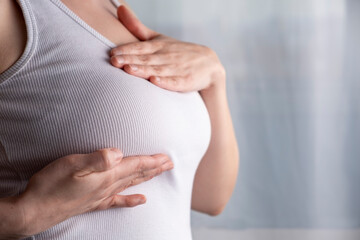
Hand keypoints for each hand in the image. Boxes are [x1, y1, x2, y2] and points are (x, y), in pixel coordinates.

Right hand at [16, 148, 172, 235]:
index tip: (167, 158)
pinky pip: (118, 201)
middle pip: (137, 175)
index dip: (152, 161)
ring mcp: (101, 197)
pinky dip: (132, 200)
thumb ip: (97, 159)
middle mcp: (107, 187)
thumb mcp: (72, 165)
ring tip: (159, 173)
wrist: (35, 210)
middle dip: (155, 168)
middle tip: (170, 164)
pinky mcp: (93, 204)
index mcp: (106, 176)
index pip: (135, 165)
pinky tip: (141, 201)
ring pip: (131, 185)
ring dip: (147, 178)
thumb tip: (118, 152)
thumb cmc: (51, 185)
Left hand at [109, 5, 225, 92]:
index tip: (112, 53)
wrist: (209, 64)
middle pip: (146, 59)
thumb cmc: (178, 52)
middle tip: (114, 61)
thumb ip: (137, 28)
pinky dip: (166, 82)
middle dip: (130, 60)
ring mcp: (177, 69)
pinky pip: (175, 82)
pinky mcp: (186, 81)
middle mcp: (167, 56)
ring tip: (129, 70)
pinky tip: (155, 81)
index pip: (140, 48)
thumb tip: (120, 9)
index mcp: (159, 46)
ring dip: (144, 70)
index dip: (126, 50)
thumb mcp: (159, 38)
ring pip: (158, 69)